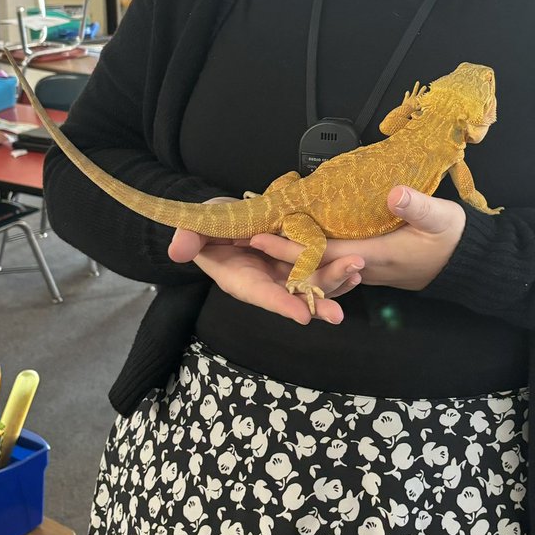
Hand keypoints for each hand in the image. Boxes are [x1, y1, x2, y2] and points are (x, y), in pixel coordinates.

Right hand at [169, 219, 363, 325]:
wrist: (225, 217)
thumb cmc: (209, 223)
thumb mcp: (195, 226)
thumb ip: (188, 238)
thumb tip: (177, 251)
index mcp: (240, 278)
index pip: (260, 295)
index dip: (279, 306)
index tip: (301, 317)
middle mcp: (265, 282)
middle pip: (292, 298)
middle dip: (314, 303)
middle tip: (338, 314)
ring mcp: (282, 273)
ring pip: (310, 285)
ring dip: (333, 283)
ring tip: (357, 276)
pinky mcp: (296, 262)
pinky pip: (318, 270)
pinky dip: (336, 272)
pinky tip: (357, 270)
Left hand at [250, 186, 465, 291]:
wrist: (467, 261)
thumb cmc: (452, 238)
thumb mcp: (441, 218)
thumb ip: (417, 206)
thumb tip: (394, 193)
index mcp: (374, 255)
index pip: (321, 253)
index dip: (290, 246)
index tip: (260, 234)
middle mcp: (363, 266)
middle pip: (311, 262)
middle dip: (278, 251)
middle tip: (246, 235)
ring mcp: (365, 267)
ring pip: (320, 264)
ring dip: (291, 253)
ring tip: (262, 237)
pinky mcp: (369, 262)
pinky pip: (332, 261)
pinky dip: (311, 252)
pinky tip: (296, 238)